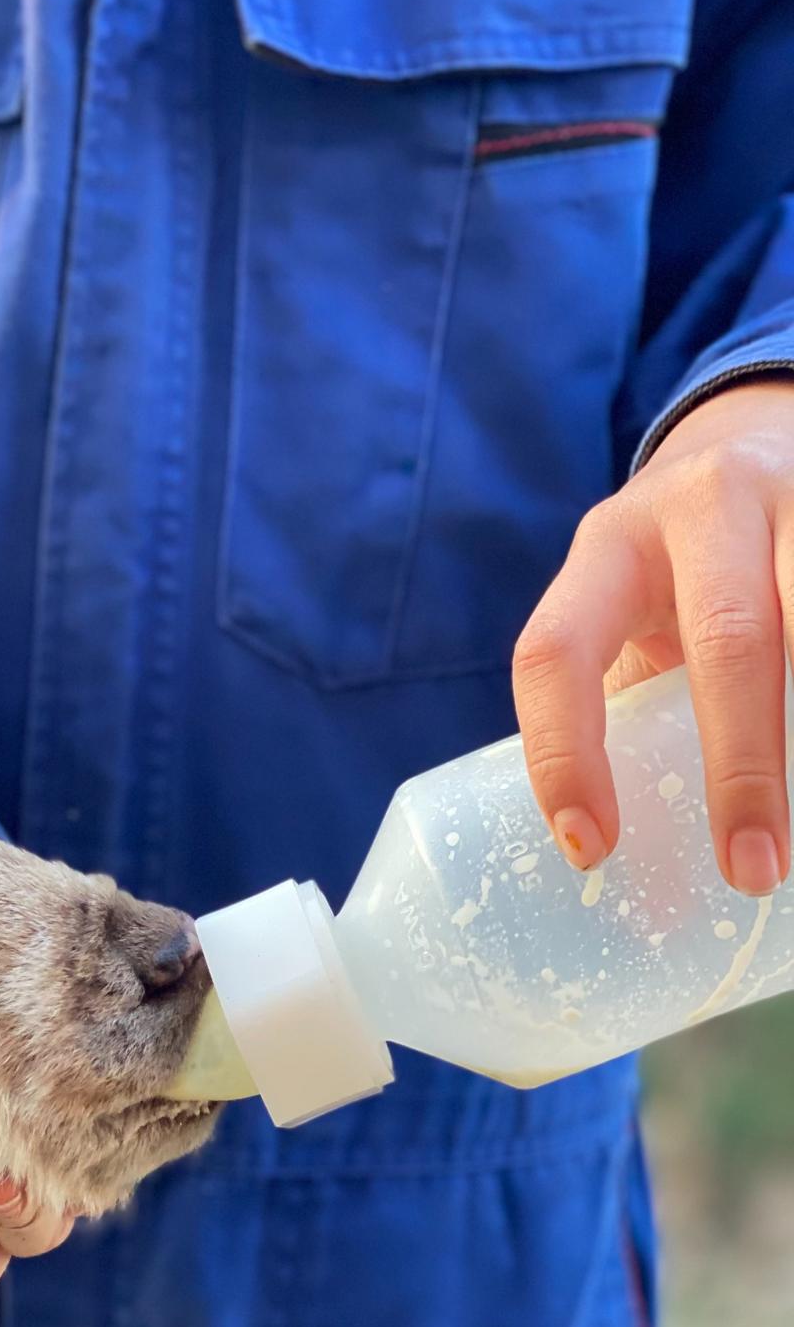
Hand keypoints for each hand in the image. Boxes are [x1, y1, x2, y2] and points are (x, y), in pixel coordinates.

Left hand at [513, 380, 793, 895]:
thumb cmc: (677, 573)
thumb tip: (648, 881)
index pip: (557, 652)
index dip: (563, 755)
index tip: (589, 850)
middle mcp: (700, 507)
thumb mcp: (630, 616)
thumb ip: (629, 708)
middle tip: (751, 868)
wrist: (755, 445)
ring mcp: (793, 499)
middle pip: (728, 639)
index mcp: (608, 549)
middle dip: (741, 765)